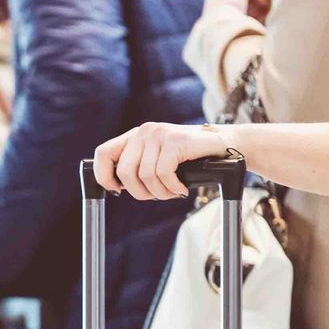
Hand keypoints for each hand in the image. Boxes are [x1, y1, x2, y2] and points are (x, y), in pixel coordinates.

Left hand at [94, 122, 234, 199]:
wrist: (225, 146)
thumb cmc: (191, 159)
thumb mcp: (159, 159)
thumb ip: (139, 166)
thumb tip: (118, 185)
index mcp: (135, 136)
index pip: (103, 154)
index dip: (104, 176)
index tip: (117, 190)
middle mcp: (144, 132)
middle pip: (124, 172)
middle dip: (140, 193)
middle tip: (157, 196)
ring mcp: (159, 134)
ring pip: (145, 176)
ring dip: (160, 193)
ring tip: (173, 192)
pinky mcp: (175, 141)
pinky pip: (163, 174)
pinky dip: (172, 188)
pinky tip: (181, 188)